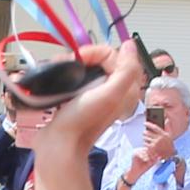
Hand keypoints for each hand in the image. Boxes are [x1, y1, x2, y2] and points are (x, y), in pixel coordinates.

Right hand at [29, 38, 149, 189]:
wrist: (60, 143)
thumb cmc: (82, 121)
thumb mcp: (110, 94)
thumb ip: (126, 70)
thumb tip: (130, 45)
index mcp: (125, 88)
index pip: (114, 54)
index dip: (95, 52)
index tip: (79, 61)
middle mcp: (114, 90)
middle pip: (102, 59)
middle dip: (83, 58)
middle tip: (67, 65)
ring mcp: (97, 94)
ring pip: (89, 67)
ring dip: (73, 65)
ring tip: (59, 71)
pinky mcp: (82, 99)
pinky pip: (79, 78)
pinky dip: (69, 75)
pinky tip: (60, 81)